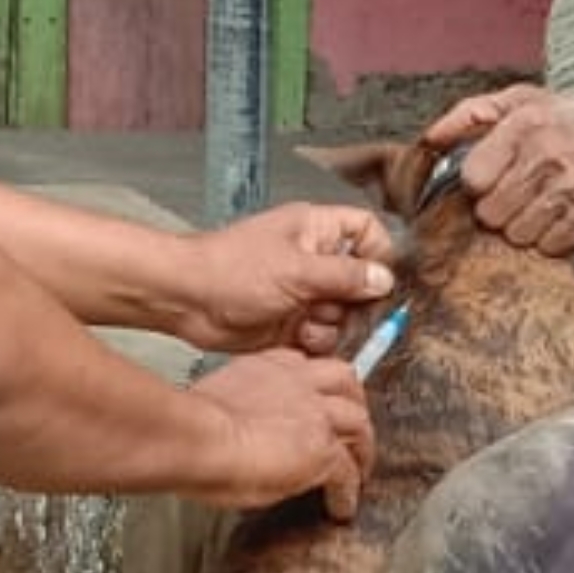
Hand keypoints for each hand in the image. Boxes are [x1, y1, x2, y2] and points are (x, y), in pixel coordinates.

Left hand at [173, 198, 396, 358]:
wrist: (189, 301)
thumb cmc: (231, 270)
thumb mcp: (297, 270)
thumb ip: (344, 276)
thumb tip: (384, 280)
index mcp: (316, 231)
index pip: (366, 232)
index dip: (379, 254)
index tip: (380, 280)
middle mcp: (314, 261)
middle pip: (361, 282)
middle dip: (357, 302)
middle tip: (343, 310)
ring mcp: (304, 293)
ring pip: (344, 315)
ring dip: (334, 326)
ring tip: (308, 322)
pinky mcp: (293, 323)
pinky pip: (323, 336)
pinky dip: (316, 341)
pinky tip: (297, 337)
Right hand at [198, 347, 373, 523]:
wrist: (198, 440)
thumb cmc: (192, 431)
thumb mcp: (216, 407)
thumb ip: (238, 411)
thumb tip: (240, 432)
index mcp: (266, 369)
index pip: (305, 366)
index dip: (317, 386)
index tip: (317, 403)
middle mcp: (296, 382)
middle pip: (345, 383)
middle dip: (354, 406)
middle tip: (353, 432)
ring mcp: (315, 413)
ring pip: (359, 423)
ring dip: (362, 449)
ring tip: (358, 473)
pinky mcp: (324, 448)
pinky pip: (348, 471)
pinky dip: (348, 492)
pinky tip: (341, 508)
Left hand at [420, 83, 573, 259]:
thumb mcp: (529, 99)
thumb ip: (476, 113)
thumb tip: (430, 137)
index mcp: (524, 122)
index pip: (472, 177)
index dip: (481, 184)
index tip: (496, 179)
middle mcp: (543, 154)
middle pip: (490, 213)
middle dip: (502, 209)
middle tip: (523, 194)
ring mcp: (566, 187)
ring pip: (516, 234)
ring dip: (526, 227)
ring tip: (545, 205)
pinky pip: (548, 246)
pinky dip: (553, 240)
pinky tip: (564, 218)